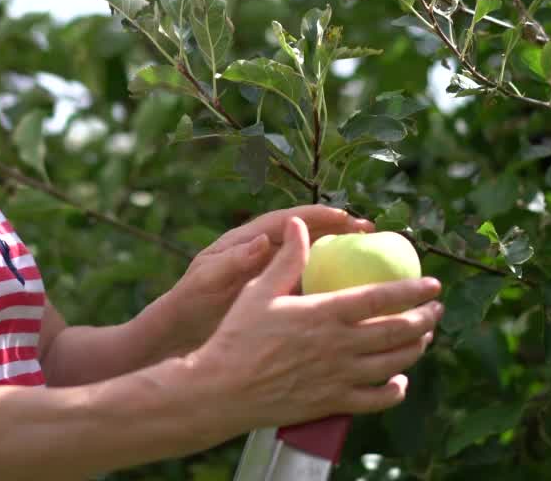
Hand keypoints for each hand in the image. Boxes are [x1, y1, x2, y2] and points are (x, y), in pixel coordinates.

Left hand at [156, 206, 374, 354]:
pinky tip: (354, 297)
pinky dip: (331, 285)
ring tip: (373, 258)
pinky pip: (308, 284)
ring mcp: (271, 275)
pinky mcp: (276, 296)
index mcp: (247, 241)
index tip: (346, 217)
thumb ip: (234, 261)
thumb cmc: (189, 305)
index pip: (288, 221)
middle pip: (307, 235)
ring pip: (312, 259)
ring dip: (340, 256)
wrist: (178, 334)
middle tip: (371, 233)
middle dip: (339, 230)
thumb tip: (263, 241)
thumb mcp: (207, 282)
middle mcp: (263, 253)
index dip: (318, 216)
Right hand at [187, 217, 443, 430]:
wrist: (223, 390)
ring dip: (416, 348)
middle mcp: (340, 345)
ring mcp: (340, 377)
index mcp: (325, 313)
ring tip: (424, 336)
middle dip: (426, 318)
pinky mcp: (334, 402)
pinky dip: (395, 389)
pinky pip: (378, 398)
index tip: (433, 284)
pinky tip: (398, 380)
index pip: (382, 298)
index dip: (413, 290)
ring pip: (395, 363)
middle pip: (398, 331)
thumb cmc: (237, 336)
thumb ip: (287, 258)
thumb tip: (301, 223)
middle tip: (436, 309)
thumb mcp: (259, 291)